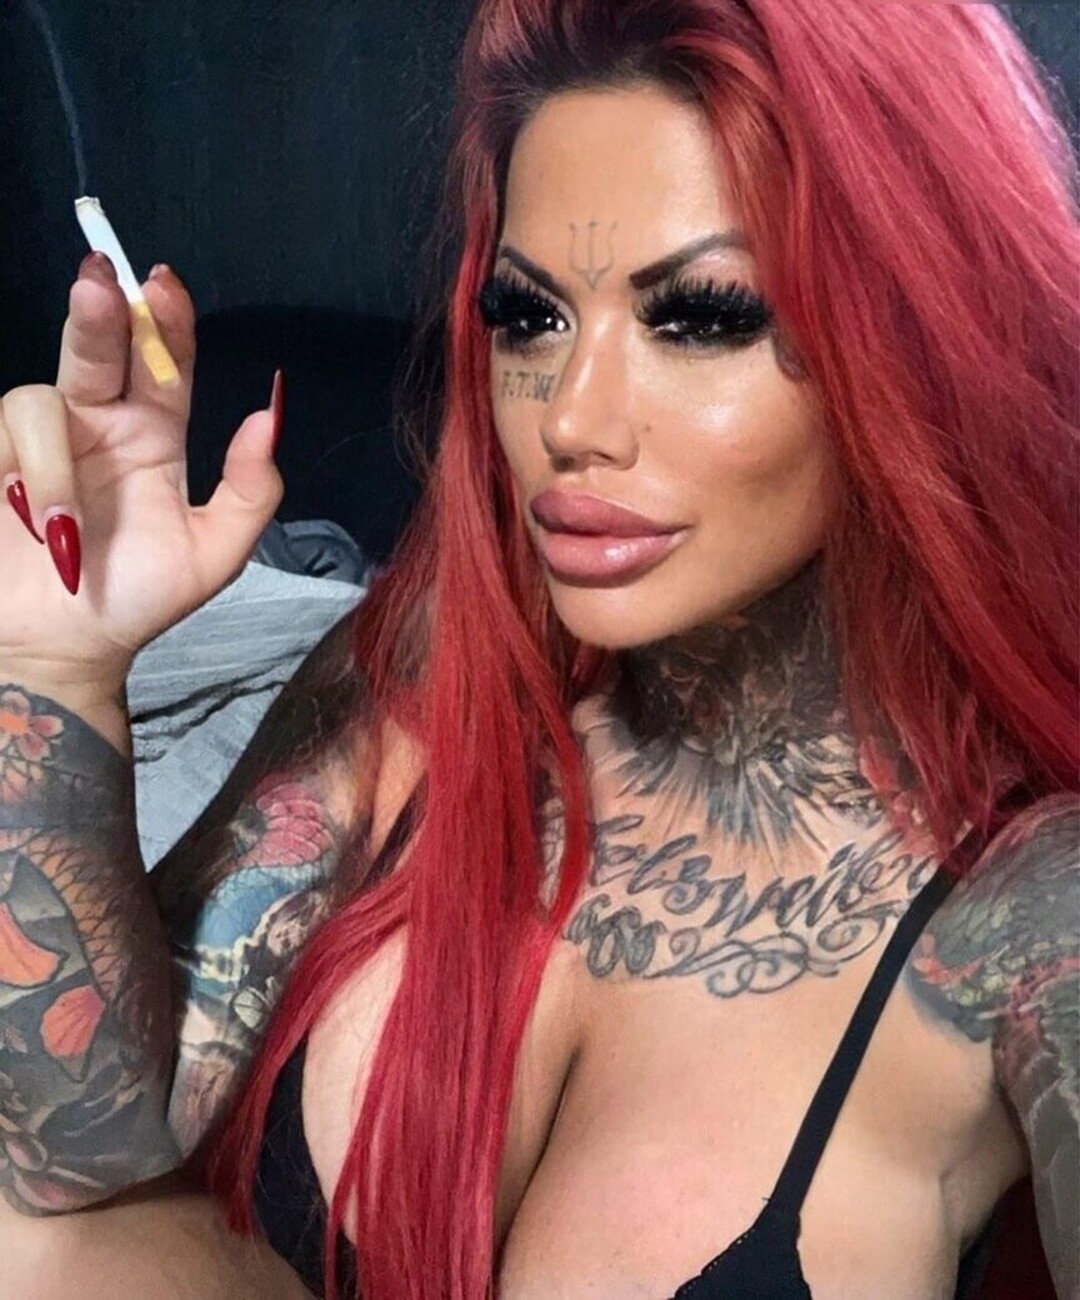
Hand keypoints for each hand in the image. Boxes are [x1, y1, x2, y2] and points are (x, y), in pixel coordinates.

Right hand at [0, 254, 283, 698]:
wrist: (65, 648)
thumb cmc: (138, 600)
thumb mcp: (214, 554)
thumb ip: (252, 490)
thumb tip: (268, 415)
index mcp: (154, 435)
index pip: (165, 364)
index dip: (166, 322)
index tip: (163, 286)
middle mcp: (99, 423)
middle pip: (98, 346)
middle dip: (98, 313)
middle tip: (101, 283)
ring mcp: (45, 439)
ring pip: (40, 400)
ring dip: (50, 465)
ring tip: (61, 530)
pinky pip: (3, 436)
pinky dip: (24, 480)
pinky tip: (33, 522)